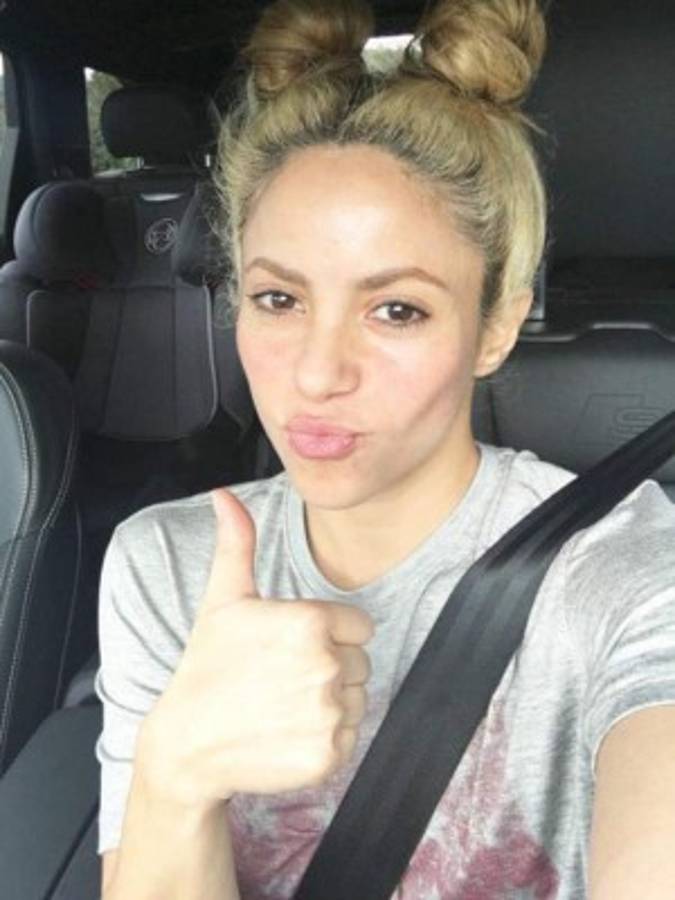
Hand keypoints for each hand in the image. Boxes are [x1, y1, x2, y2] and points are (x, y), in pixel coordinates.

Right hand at [138, 488, 374, 808]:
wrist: (187, 745)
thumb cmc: (207, 666)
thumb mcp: (223, 600)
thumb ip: (237, 543)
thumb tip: (224, 495)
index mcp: (309, 621)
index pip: (359, 625)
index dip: (329, 634)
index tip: (290, 648)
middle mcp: (325, 665)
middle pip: (361, 662)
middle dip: (330, 667)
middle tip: (282, 678)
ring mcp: (327, 713)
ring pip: (358, 699)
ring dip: (331, 703)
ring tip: (284, 705)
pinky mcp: (329, 756)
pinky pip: (349, 736)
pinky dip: (326, 739)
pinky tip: (288, 733)